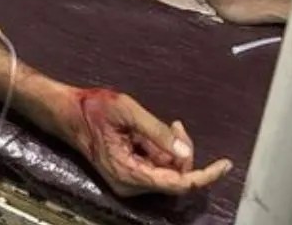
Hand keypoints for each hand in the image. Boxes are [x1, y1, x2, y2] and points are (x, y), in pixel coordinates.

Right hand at [60, 88, 231, 195]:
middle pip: (175, 177)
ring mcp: (130, 181)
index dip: (203, 175)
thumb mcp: (128, 110)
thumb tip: (184, 149)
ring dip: (173, 148)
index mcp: (130, 173)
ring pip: (168, 171)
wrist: (67, 113)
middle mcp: (131, 184)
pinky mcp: (129, 174)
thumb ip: (157, 131)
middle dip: (183, 151)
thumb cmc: (93, 108)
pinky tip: (157, 131)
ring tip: (168, 124)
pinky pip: (157, 166)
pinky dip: (163, 149)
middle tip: (177, 124)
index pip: (177, 183)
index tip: (224, 164)